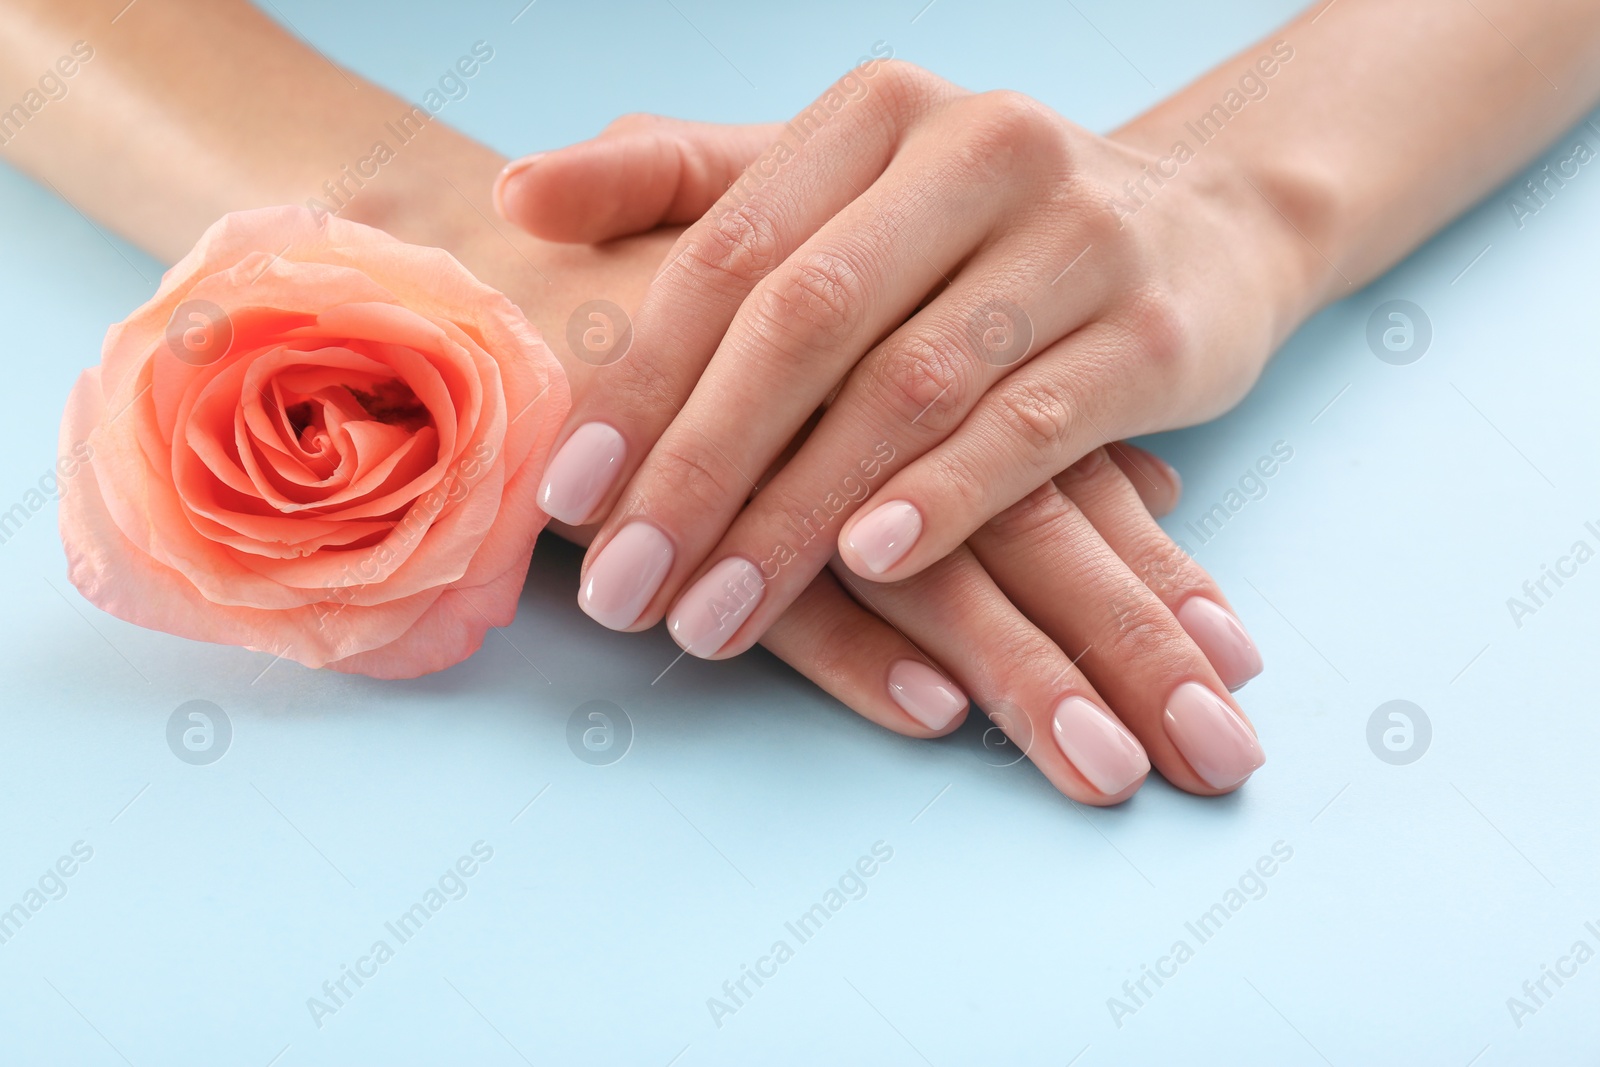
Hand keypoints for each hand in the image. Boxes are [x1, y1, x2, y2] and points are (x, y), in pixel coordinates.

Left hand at [495, 62, 1300, 668]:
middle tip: (621, 589)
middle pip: (808, 322)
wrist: (1198, 223)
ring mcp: (1078, 237)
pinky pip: (1033, 426)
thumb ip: (678, 180)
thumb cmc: (970, 221)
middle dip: (700, 469)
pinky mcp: (1157, 330)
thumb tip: (514, 196)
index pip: (729, 254)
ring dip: (799, 515)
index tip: (562, 499)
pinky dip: (945, 499)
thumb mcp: (832, 180)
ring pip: (911, 387)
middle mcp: (979, 150)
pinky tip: (870, 568)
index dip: (638, 380)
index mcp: (877, 114)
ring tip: (711, 613)